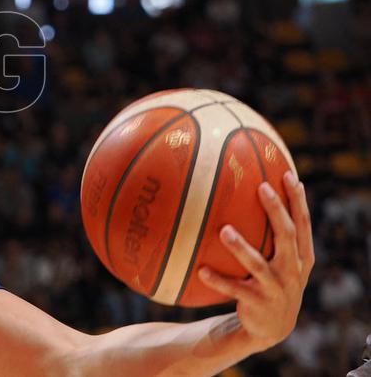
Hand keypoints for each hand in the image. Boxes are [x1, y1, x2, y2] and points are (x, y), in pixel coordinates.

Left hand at [197, 171, 314, 350]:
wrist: (273, 327)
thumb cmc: (275, 281)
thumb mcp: (284, 260)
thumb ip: (277, 234)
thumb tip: (260, 189)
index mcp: (301, 257)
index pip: (303, 224)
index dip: (298, 200)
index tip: (288, 175)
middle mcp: (292, 270)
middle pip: (286, 236)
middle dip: (276, 211)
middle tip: (261, 188)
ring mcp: (275, 287)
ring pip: (257, 264)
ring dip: (240, 248)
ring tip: (223, 231)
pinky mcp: (257, 302)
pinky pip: (234, 289)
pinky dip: (218, 280)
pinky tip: (200, 270)